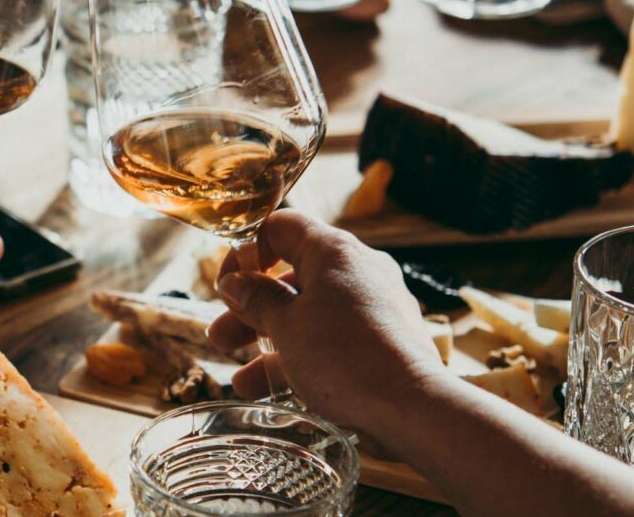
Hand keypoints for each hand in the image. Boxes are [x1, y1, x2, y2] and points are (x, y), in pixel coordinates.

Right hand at [206, 211, 443, 446]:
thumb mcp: (286, 327)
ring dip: (272, 340)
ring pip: (312, 312)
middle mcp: (359, 269)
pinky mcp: (386, 338)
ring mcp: (376, 304)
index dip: (247, 250)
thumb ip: (257, 300)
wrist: (412, 405)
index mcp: (334, 251)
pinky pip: (335, 338)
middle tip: (222, 333)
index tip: (228, 283)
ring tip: (240, 374)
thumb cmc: (345, 357)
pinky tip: (272, 391)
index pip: (281, 227)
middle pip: (293, 275)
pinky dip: (303, 357)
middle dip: (253, 307)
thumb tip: (236, 283)